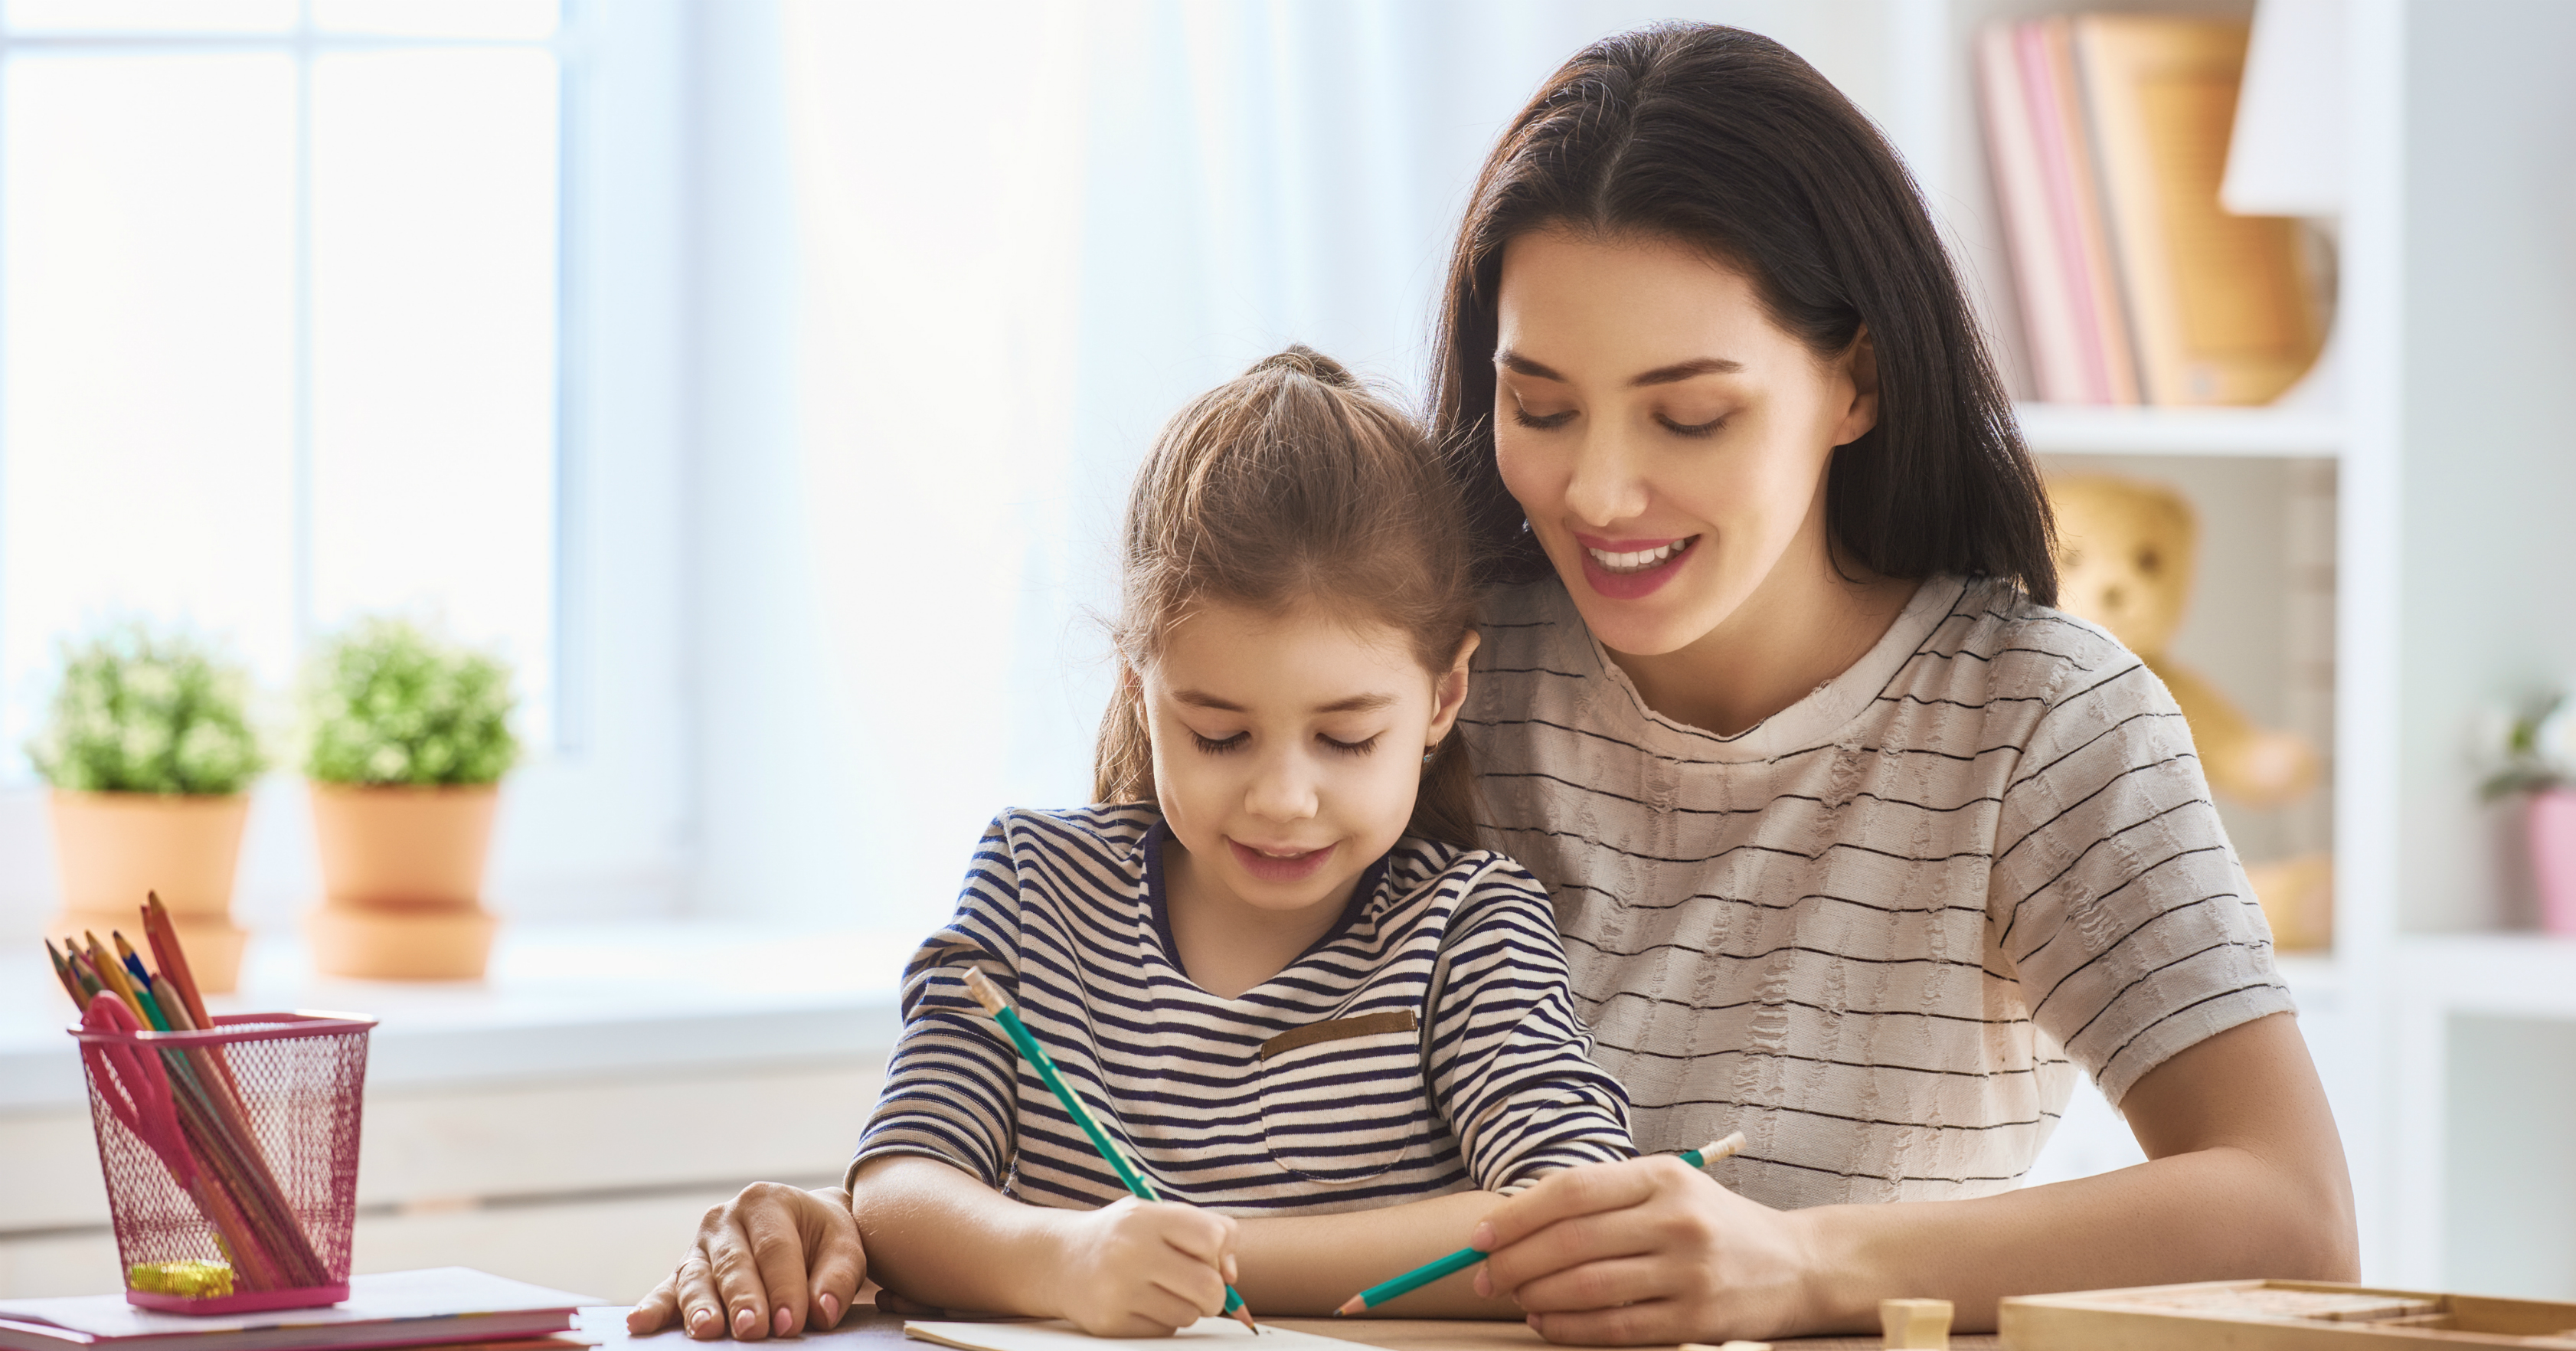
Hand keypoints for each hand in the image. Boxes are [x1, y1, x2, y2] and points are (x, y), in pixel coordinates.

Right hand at [627, 1182, 865, 1339]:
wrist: (802, 1225)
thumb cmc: (823, 1239)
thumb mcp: (844, 1246)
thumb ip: (838, 1277)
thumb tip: (823, 1313)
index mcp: (766, 1202)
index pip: (775, 1249)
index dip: (784, 1287)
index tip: (793, 1324)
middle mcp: (725, 1219)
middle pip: (733, 1264)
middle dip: (743, 1300)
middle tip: (753, 1330)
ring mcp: (700, 1246)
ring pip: (697, 1278)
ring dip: (701, 1307)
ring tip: (707, 1330)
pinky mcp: (683, 1272)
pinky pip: (666, 1290)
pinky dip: (653, 1308)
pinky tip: (639, 1323)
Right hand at [1043, 1197, 1238, 1337]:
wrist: (1059, 1260)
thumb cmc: (1122, 1236)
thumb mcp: (1156, 1215)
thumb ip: (1204, 1230)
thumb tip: (1232, 1276)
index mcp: (1145, 1217)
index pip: (1213, 1237)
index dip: (1218, 1252)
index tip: (1206, 1257)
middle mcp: (1130, 1251)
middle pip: (1208, 1286)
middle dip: (1214, 1293)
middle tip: (1200, 1288)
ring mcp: (1118, 1289)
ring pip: (1189, 1314)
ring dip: (1186, 1308)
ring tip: (1162, 1291)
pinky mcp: (1110, 1322)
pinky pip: (1164, 1331)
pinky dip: (1163, 1322)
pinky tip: (1141, 1303)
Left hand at [1469, 1155, 1813, 1344]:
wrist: (1797, 1264)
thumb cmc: (1713, 1223)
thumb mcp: (1666, 1188)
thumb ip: (1602, 1197)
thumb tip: (1514, 1220)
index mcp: (1662, 1176)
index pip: (1570, 1190)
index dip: (1515, 1216)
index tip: (1479, 1238)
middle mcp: (1676, 1219)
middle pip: (1570, 1242)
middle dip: (1513, 1263)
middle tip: (1484, 1278)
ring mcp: (1688, 1272)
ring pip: (1586, 1288)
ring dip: (1536, 1298)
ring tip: (1516, 1300)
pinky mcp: (1698, 1319)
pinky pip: (1614, 1328)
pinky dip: (1569, 1329)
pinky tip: (1547, 1325)